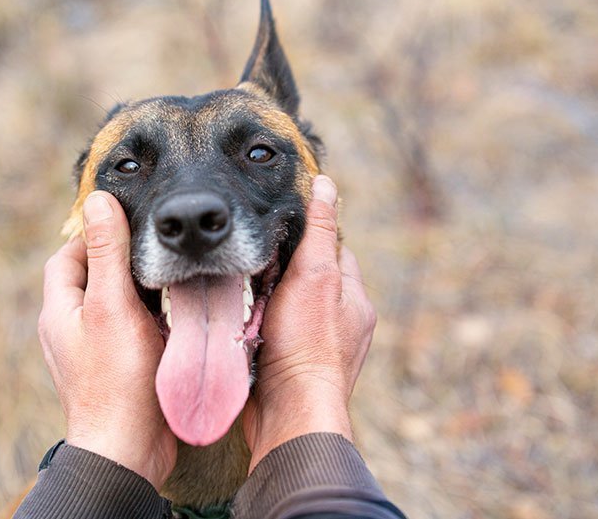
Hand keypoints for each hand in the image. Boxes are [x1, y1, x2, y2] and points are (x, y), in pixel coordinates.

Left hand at [37, 191, 176, 488]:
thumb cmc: (116, 380)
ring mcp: (93, 348)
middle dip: (123, 260)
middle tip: (157, 250)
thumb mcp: (111, 305)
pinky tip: (175, 315)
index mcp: (59, 308)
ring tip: (171, 278)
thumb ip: (107, 254)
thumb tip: (98, 202)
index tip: (131, 223)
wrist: (127, 448)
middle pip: (93, 276)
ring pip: (115, 302)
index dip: (96, 234)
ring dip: (140, 290)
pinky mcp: (117, 365)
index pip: (70, 253)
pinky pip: (131, 328)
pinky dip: (150, 317)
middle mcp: (71, 326)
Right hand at [243, 175, 375, 471]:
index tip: (278, 228)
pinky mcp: (295, 365)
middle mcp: (343, 321)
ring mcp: (320, 346)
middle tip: (253, 261)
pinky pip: (277, 333)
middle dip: (284, 269)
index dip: (307, 235)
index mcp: (354, 296)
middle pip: (310, 277)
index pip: (333, 249)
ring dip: (270, 299)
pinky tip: (243, 324)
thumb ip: (319, 231)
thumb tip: (326, 185)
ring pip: (290, 306)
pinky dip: (263, 326)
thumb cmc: (305, 344)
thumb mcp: (314, 275)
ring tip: (243, 292)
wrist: (289, 412)